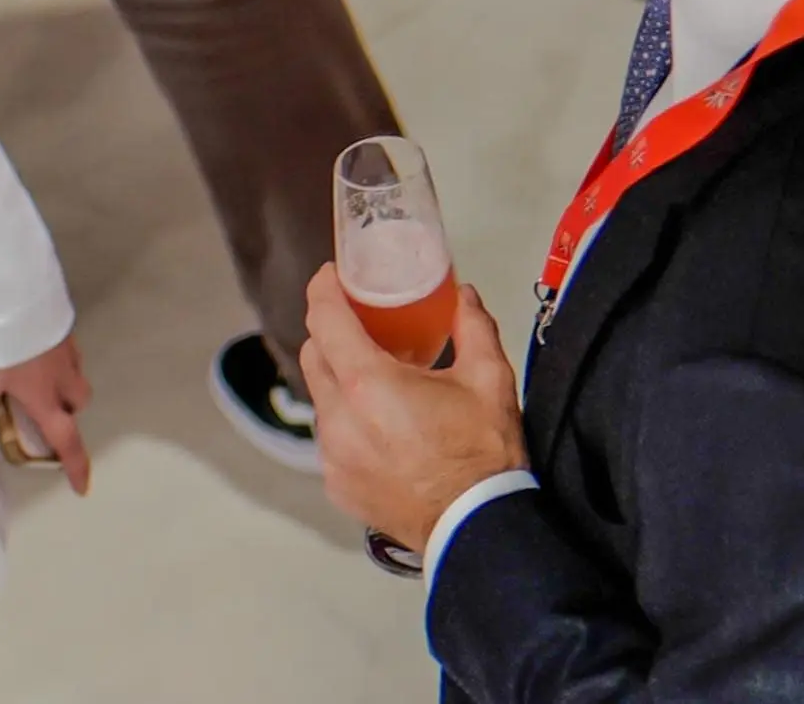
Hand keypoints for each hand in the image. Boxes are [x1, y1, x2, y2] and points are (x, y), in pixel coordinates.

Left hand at [0, 335, 93, 494]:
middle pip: (79, 402)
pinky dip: (53, 353)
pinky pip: (65, 346)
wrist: (13, 291)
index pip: (66, 441)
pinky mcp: (61, 323)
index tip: (82, 487)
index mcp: (45, 397)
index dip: (75, 466)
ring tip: (34, 372)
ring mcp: (66, 346)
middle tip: (43, 407)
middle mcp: (63, 375)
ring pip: (75, 372)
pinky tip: (32, 344)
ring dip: (62, 380)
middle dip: (68, 410)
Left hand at [299, 266, 528, 550]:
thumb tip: (464, 296)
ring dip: (338, 379)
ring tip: (373, 378)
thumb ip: (473, 327)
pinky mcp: (335, 483)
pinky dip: (346, 421)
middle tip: (360, 323)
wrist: (476, 528)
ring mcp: (332, 455)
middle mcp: (338, 418)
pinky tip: (377, 426)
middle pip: (314, 354)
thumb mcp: (489, 380)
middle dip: (331, 332)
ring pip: (320, 398)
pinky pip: (330, 437)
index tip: (332, 276)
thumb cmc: (482, 454)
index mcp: (367, 384)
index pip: (324, 319)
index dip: (323, 289)